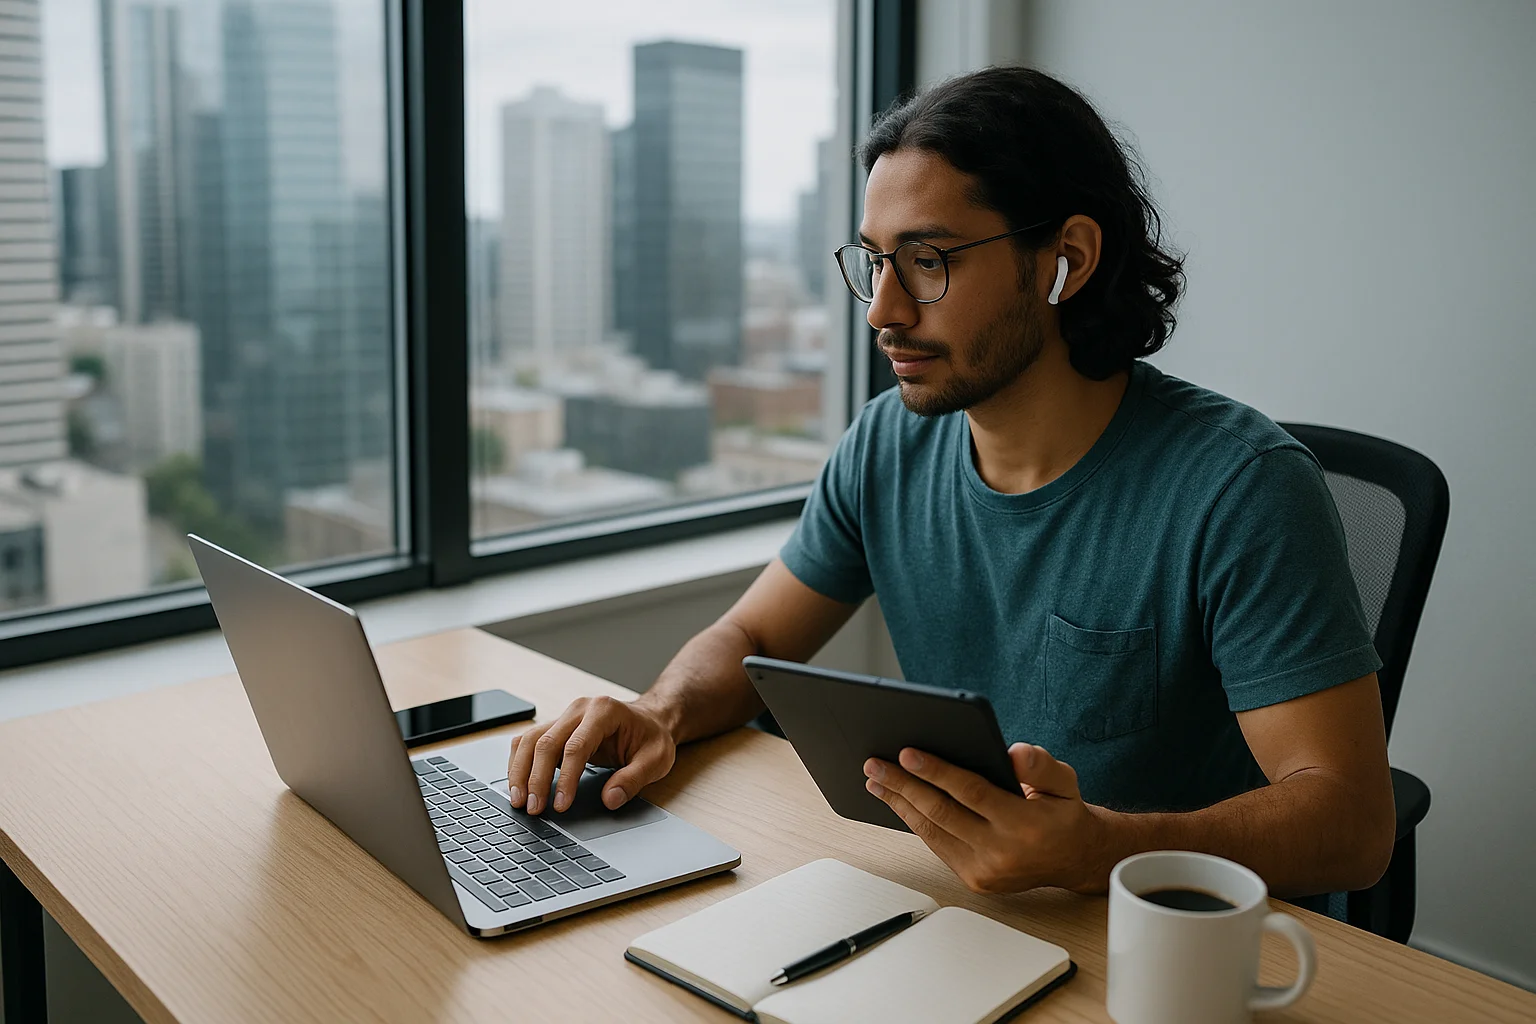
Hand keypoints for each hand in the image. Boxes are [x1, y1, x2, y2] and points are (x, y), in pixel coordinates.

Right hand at [506, 695, 676, 814]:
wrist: (650, 720)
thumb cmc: (651, 738)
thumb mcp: (656, 759)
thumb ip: (634, 779)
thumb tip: (610, 800)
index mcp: (604, 712)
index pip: (576, 746)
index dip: (566, 778)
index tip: (561, 805)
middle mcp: (579, 709)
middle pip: (546, 742)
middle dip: (536, 778)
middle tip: (533, 808)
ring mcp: (565, 716)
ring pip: (530, 739)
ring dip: (520, 770)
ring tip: (519, 800)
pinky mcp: (557, 728)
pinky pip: (529, 741)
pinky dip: (520, 762)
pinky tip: (518, 784)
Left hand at [863, 743, 1116, 893]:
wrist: (1074, 859)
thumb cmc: (1063, 812)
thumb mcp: (1064, 780)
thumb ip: (1041, 764)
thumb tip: (1012, 753)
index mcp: (1025, 825)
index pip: (972, 793)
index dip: (937, 772)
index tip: (907, 752)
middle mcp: (1002, 852)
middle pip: (942, 813)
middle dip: (903, 785)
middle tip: (875, 763)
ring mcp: (985, 871)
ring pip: (932, 831)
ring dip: (899, 803)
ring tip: (875, 780)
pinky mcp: (974, 879)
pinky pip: (937, 845)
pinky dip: (914, 821)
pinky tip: (898, 801)